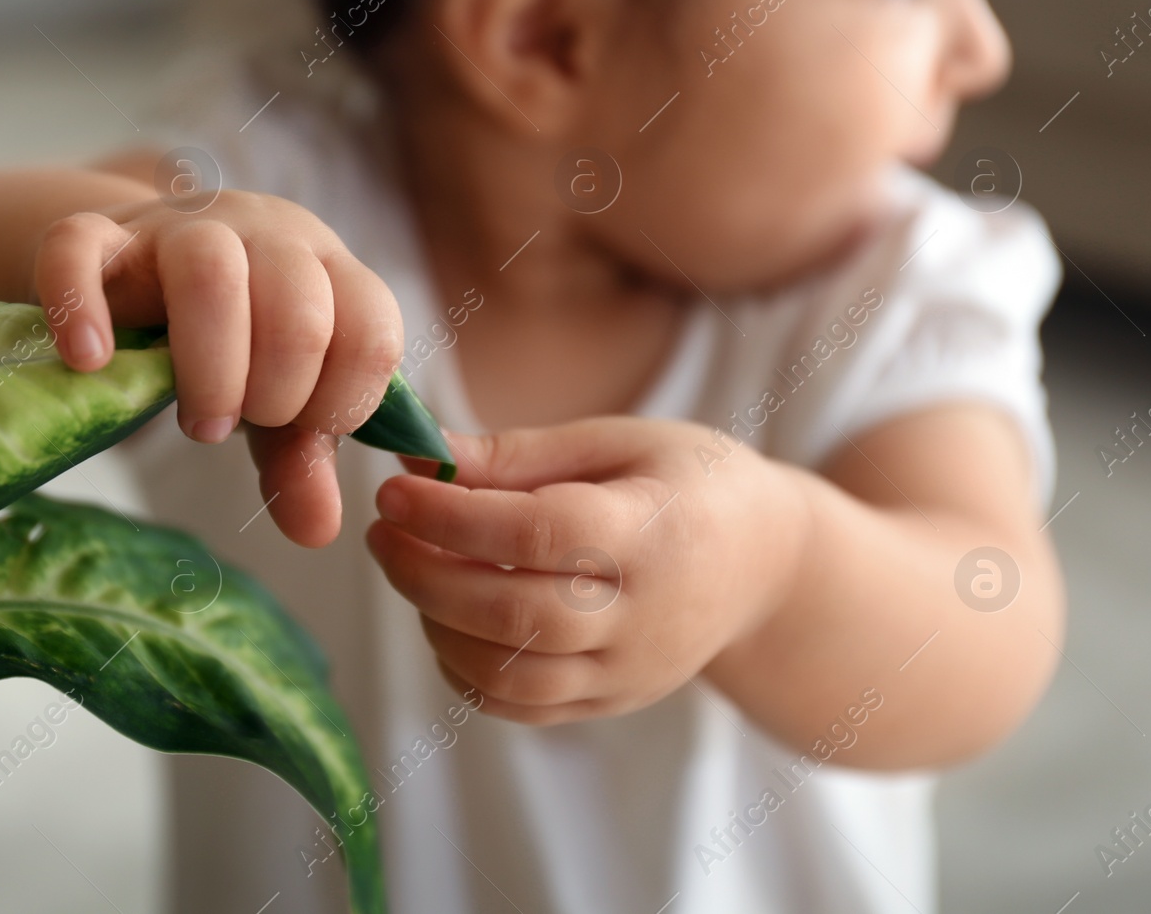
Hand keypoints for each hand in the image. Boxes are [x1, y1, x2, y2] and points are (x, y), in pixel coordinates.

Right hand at [30, 186, 404, 547]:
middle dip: (272, 396)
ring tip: (196, 421)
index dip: (338, 402)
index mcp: (328, 270)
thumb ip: (301, 458)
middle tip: (232, 427)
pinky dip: (82, 306)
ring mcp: (179, 226)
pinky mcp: (97, 233)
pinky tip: (89, 361)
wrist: (140, 262)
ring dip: (209, 367)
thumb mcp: (277, 398)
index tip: (299, 428)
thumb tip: (318, 530)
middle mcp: (265, 235)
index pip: (371, 332)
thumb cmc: (232, 337)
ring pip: (210, 272)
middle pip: (297, 312)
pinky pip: (81, 247)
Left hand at [366, 418, 810, 724]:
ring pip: (513, 676)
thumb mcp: (619, 441)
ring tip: (411, 568)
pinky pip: (521, 708)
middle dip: (428, 576)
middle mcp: (648, 617)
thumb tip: (420, 456)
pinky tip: (443, 617)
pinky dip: (463, 670)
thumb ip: (520, 454)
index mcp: (657, 532)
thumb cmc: (687, 482)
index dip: (456, 516)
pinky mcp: (612, 703)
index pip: (542, 533)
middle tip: (382, 533)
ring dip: (438, 625)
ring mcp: (631, 672)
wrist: (767, 565)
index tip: (395, 491)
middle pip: (519, 616)